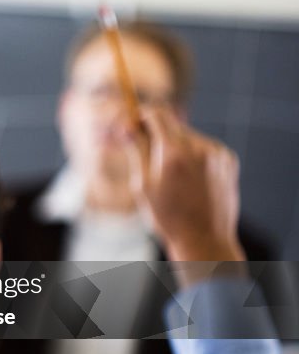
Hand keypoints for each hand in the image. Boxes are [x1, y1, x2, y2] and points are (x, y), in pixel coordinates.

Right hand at [126, 108, 245, 282]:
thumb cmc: (168, 216)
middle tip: (145, 153)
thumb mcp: (143, 185)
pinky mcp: (228, 159)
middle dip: (157, 133)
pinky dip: (193, 154)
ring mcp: (217, 153)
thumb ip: (137, 150)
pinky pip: (204, 147)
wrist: (205, 239)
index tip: (133, 123)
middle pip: (173, 124)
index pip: (157, 115)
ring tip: (171, 175)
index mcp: (174, 153)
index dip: (142, 115)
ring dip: (176, 145)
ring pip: (188, 136)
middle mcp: (199, 147)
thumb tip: (125, 126)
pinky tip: (190, 178)